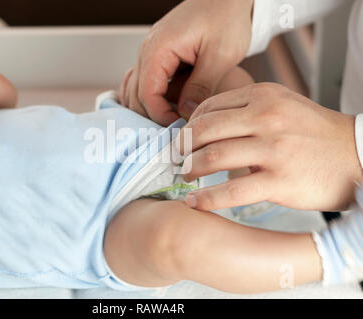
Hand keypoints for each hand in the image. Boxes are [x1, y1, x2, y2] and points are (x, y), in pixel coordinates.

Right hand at [119, 0, 253, 125]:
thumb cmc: (226, 16)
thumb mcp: (220, 55)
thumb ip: (201, 86)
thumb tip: (186, 114)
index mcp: (158, 49)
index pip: (146, 94)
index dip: (160, 116)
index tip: (180, 128)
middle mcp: (148, 51)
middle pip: (135, 96)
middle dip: (153, 116)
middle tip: (176, 130)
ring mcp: (151, 53)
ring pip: (137, 90)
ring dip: (151, 108)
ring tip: (173, 121)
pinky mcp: (160, 56)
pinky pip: (146, 82)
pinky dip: (153, 97)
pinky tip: (170, 106)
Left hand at [179, 82, 362, 211]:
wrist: (357, 156)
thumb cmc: (314, 134)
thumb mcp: (282, 107)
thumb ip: (246, 112)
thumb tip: (204, 127)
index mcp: (263, 96)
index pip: (208, 108)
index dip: (187, 127)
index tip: (180, 141)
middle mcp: (266, 118)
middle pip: (204, 130)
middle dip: (181, 148)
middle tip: (173, 159)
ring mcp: (273, 149)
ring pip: (213, 158)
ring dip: (190, 170)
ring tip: (185, 177)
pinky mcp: (279, 180)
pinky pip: (231, 191)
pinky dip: (206, 198)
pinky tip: (194, 203)